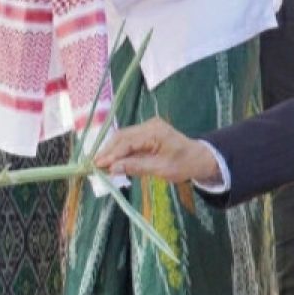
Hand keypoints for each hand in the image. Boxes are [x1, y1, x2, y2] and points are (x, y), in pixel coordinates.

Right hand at [94, 117, 220, 185]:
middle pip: (122, 136)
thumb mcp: (162, 169)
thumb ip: (136, 167)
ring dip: (112, 151)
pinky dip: (120, 151)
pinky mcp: (147, 133)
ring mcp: (148, 127)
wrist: (200, 158)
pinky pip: (130, 141)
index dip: (111, 154)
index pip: (127, 142)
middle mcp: (149, 125)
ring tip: (99, 164)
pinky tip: (112, 161)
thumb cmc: (184, 165)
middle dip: (107, 151)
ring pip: (123, 138)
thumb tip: (113, 168)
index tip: (97, 165)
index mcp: (155, 131)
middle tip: (93, 165)